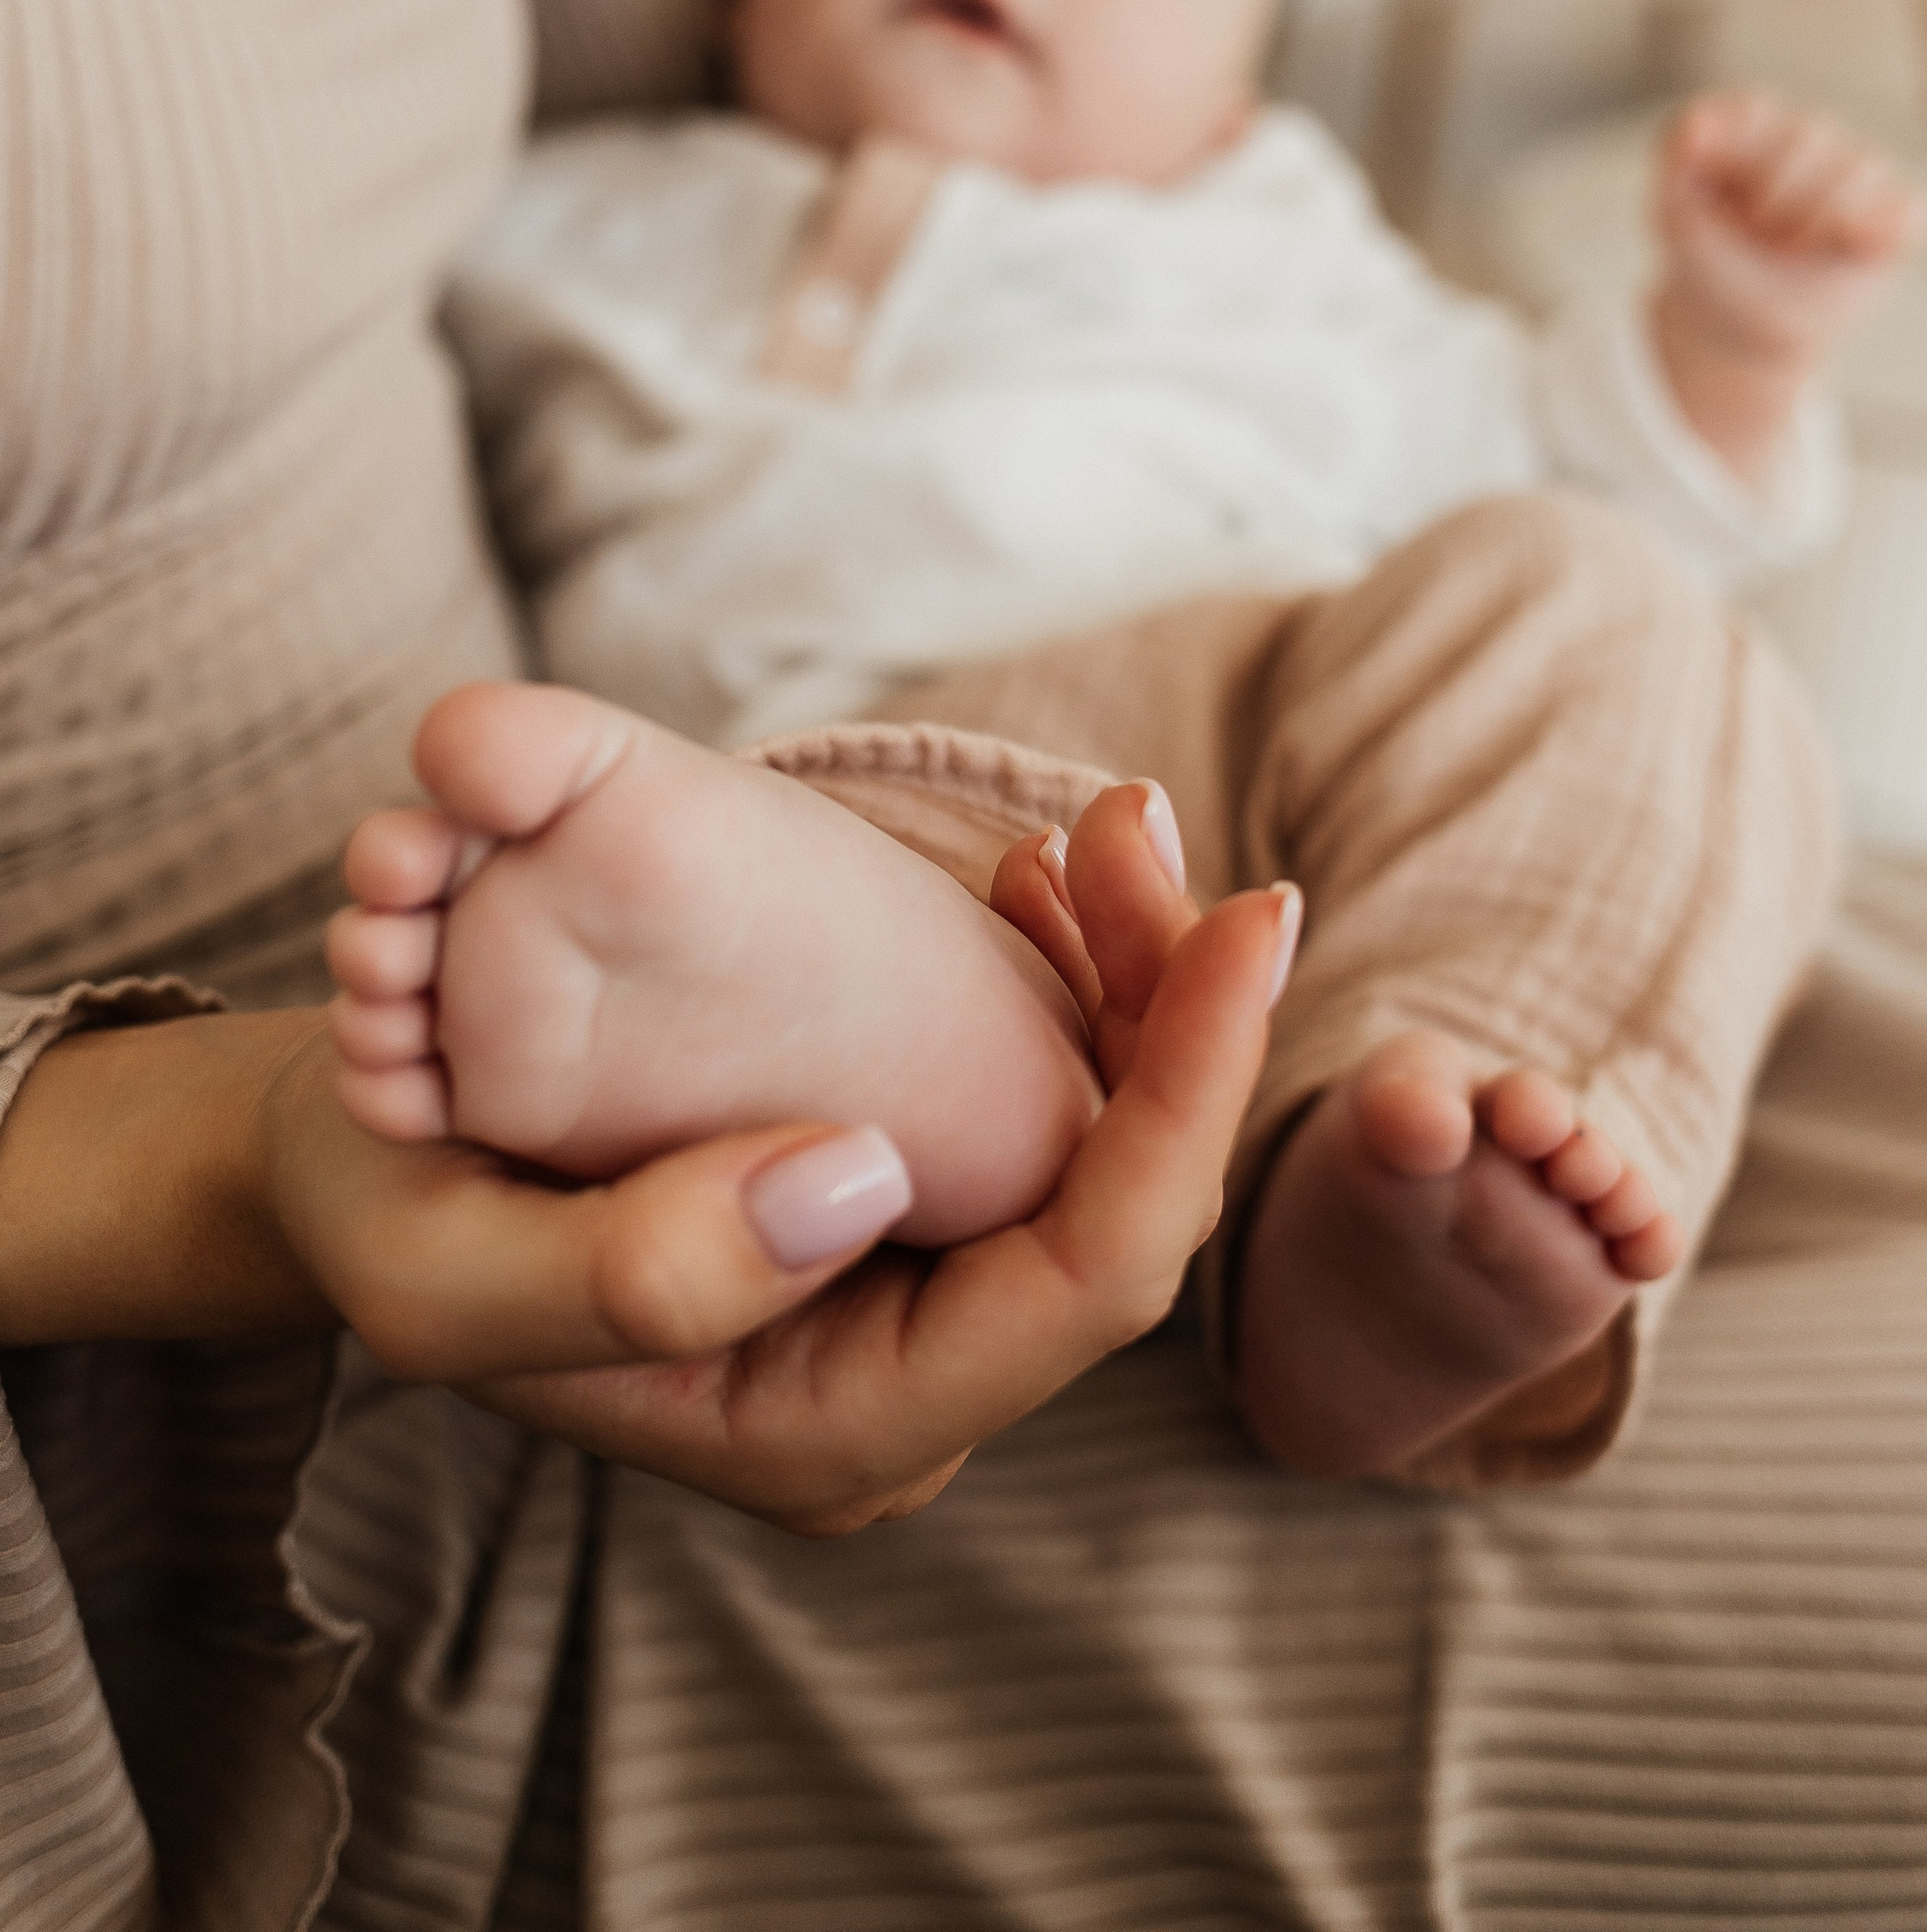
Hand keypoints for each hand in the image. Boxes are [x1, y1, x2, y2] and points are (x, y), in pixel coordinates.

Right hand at [464, 788, 1294, 1533]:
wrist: (346, 1160)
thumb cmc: (383, 1215)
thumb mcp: (444, 1270)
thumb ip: (637, 1276)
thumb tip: (866, 1176)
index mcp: (834, 1433)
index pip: (1092, 1276)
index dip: (1193, 1094)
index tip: (1253, 919)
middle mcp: (905, 1377)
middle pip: (1120, 1195)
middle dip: (1166, 1002)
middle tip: (1143, 821)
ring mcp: (903, 1295)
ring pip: (1089, 1139)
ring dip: (1120, 978)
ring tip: (1104, 827)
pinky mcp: (881, 1202)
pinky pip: (1022, 1102)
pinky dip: (1044, 982)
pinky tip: (1031, 879)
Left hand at [1650, 90, 1925, 476]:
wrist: (1738, 326)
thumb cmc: (1706, 261)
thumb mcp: (1675, 218)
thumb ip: (1675, 165)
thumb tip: (1694, 122)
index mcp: (1751, 129)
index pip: (1752, 114)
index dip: (1734, 157)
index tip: (1716, 195)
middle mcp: (1806, 142)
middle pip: (1808, 136)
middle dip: (1774, 193)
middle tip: (1756, 228)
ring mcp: (1853, 177)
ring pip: (1860, 168)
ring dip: (1821, 215)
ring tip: (1794, 244)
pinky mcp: (1890, 219)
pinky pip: (1909, 211)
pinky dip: (1881, 231)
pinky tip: (1849, 247)